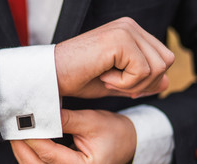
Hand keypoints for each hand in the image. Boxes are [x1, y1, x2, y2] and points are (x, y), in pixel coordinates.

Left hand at [10, 109, 135, 163]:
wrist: (129, 145)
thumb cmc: (115, 132)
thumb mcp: (91, 121)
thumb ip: (63, 119)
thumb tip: (37, 114)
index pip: (48, 153)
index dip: (30, 136)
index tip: (19, 120)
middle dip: (19, 146)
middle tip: (10, 127)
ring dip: (21, 152)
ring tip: (15, 133)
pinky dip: (29, 157)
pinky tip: (25, 143)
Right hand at [55, 17, 174, 97]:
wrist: (51, 77)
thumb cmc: (76, 79)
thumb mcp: (115, 83)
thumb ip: (140, 82)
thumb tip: (166, 83)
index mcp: (129, 32)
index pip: (162, 58)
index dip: (145, 80)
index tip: (116, 82)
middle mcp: (129, 26)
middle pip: (165, 61)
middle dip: (143, 82)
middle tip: (112, 82)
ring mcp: (125, 30)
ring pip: (158, 67)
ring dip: (132, 83)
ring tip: (107, 79)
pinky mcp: (120, 40)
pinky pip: (142, 71)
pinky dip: (124, 83)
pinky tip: (104, 76)